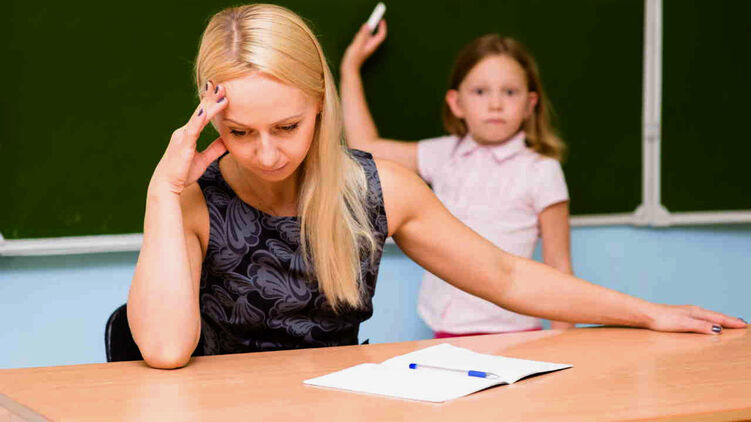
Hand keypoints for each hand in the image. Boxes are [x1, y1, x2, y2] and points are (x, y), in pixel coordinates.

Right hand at [150, 81, 228, 195]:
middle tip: (222, 84)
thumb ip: (214, 149)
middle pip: (200, 111)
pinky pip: (193, 129)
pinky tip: (205, 111)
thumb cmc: (182, 173)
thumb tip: (226, 141)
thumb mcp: (203, 160)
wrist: (166, 185)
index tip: (220, 92)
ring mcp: (182, 136)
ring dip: (210, 103)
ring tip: (220, 92)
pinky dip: (199, 119)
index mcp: (188, 134)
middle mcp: (184, 132)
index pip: (202, 115)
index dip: (211, 103)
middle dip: (211, 97)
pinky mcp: (183, 144)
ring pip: (198, 116)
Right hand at [341, 20, 387, 72]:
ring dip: (365, 32)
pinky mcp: (361, 49)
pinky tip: (355, 38)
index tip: (381, 19)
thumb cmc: (353, 59)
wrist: (349, 69)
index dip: (383, 27)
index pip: (381, 35)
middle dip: (373, 27)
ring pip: (368, 36)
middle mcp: (371, 46)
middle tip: (370, 21)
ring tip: (359, 35)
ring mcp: (366, 48)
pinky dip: (360, 36)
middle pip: (375, 34)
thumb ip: (362, 35)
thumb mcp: (357, 45)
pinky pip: (363, 39)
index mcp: (372, 45)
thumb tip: (367, 26)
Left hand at [645, 304, 746, 333]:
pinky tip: (705, 321)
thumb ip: (701, 326)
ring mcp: (687, 313)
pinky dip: (709, 320)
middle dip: (729, 320)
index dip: (731, 322)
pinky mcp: (680, 316)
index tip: (743, 325)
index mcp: (697, 313)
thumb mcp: (684, 324)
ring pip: (708, 316)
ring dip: (720, 319)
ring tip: (728, 322)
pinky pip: (700, 318)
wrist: (646, 315)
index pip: (718, 318)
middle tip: (741, 323)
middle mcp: (693, 311)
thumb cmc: (662, 319)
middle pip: (715, 316)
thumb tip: (719, 329)